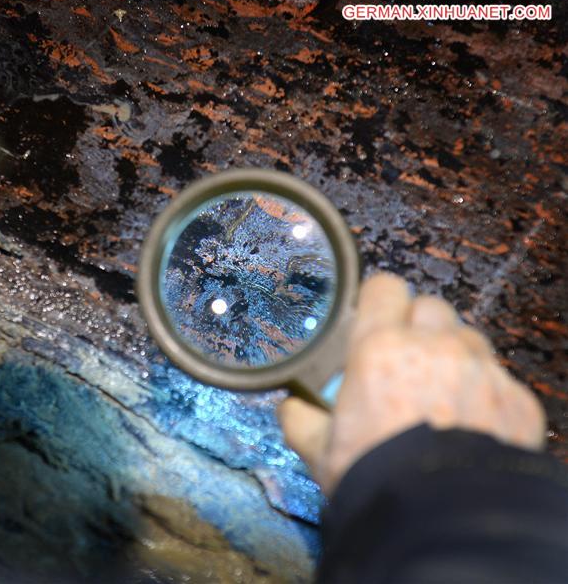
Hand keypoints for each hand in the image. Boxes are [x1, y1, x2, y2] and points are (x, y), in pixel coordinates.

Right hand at [278, 272, 546, 493]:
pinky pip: (499, 380)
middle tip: (405, 361)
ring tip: (440, 395)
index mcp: (381, 349)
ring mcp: (482, 371)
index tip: (374, 316)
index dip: (378, 300)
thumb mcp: (320, 450)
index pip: (383, 288)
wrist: (439, 518)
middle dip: (419, 328)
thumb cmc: (378, 478)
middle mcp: (435, 348)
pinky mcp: (516, 400)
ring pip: (469, 340)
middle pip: (431, 308)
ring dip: (454, 356)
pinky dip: (485, 394)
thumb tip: (290, 408)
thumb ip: (300, 419)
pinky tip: (469, 425)